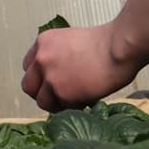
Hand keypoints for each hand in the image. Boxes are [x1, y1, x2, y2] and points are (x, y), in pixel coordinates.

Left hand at [20, 23, 140, 112]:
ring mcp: (50, 76)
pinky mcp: (61, 92)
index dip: (40, 77)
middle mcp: (41, 58)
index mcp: (43, 42)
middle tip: (58, 96)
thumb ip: (58, 56)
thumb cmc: (106, 43)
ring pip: (42, 101)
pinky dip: (73, 107)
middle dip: (42, 93)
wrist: (119, 48)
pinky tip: (87, 99)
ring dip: (57, 104)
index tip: (50, 83)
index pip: (28, 66)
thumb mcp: (71, 41)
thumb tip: (58, 75)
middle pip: (28, 86)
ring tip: (76, 100)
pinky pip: (62, 108)